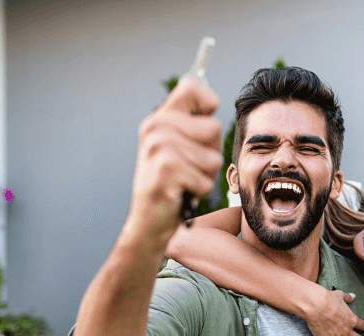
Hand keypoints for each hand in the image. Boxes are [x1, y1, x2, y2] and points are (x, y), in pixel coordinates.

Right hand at [127, 78, 221, 241]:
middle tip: (188, 168)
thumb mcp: (181, 148)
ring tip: (183, 181)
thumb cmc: (173, 185)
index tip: (201, 130)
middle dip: (210, 154)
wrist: (149, 221)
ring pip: (213, 158)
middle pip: (214, 128)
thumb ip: (194, 124)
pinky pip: (205, 180)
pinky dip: (198, 191)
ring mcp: (158, 147)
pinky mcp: (165, 170)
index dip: (208, 103)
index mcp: (159, 118)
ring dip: (205, 176)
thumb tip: (212, 99)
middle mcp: (155, 127)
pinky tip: (180, 193)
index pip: (192, 86)